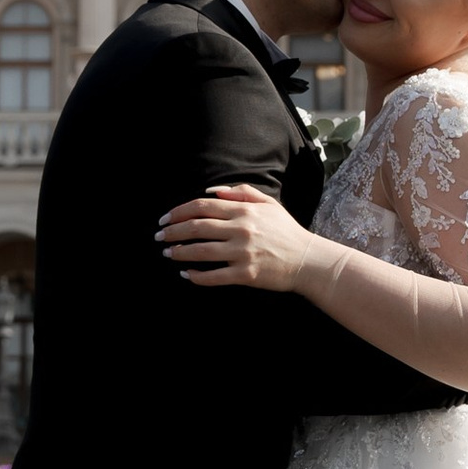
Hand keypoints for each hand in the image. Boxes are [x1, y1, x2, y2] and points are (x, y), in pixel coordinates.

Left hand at [156, 184, 315, 290]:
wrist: (308, 260)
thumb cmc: (286, 231)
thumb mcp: (269, 204)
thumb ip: (241, 193)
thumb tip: (214, 192)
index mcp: (244, 210)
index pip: (202, 206)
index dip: (179, 212)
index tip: (165, 219)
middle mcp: (241, 229)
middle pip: (196, 227)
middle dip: (173, 232)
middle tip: (159, 237)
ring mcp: (243, 253)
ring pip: (201, 251)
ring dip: (179, 252)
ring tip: (168, 253)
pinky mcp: (246, 274)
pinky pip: (214, 276)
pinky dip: (196, 275)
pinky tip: (186, 273)